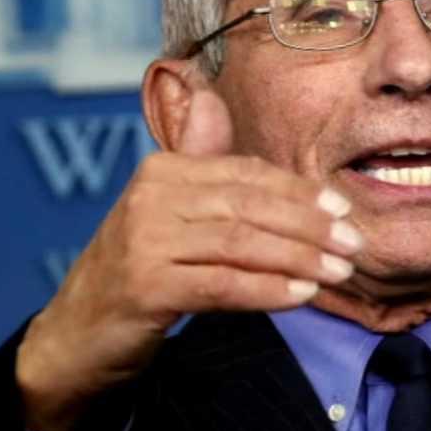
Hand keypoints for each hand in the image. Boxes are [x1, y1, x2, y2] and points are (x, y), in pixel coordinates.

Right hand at [16, 89, 364, 430]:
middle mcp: (150, 197)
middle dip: (309, 225)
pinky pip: (222, 283)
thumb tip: (210, 96)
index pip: (246, 174)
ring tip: (338, 273)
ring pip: (241, 243)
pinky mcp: (145, 286)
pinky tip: (300, 296)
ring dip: (298, 259)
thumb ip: (198, 163)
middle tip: (354, 245)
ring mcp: (144, 241)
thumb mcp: (167, 213)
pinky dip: (267, 289)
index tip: (342, 210)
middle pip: (249, 206)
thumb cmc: (137, 272)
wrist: (76, 334)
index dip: (298, 191)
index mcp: (162, 170)